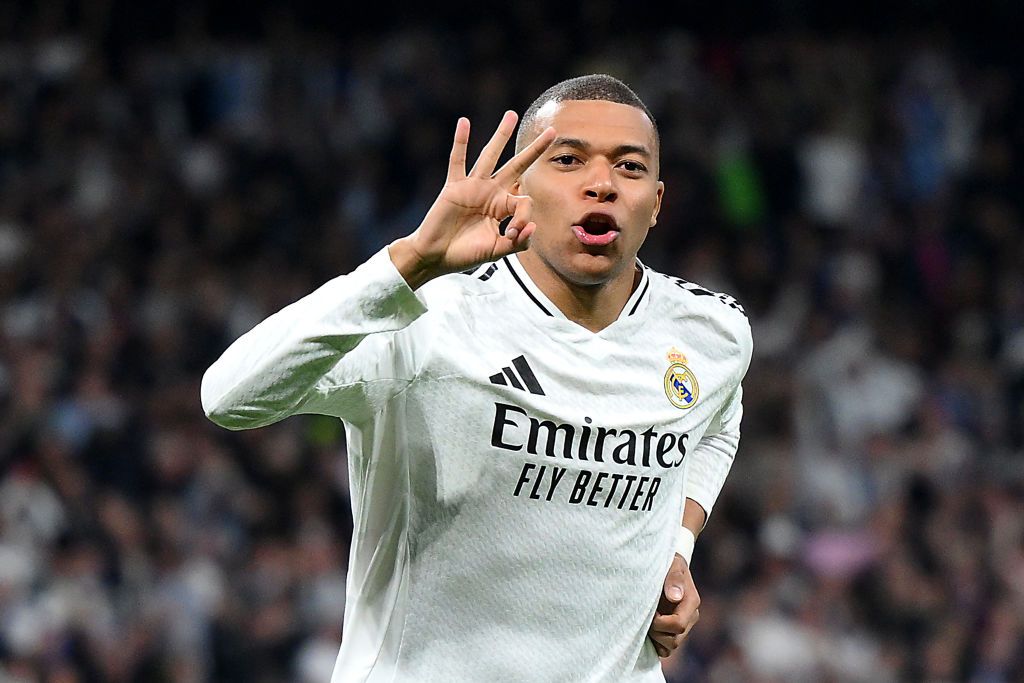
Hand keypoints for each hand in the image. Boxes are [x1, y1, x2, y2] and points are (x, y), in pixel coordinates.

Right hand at [389, 111, 555, 288]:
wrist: (436, 257)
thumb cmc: (465, 255)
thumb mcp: (497, 251)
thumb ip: (518, 242)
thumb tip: (533, 226)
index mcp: (503, 207)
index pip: (524, 201)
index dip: (524, 217)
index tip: (512, 234)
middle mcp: (491, 192)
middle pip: (517, 166)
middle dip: (535, 150)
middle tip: (553, 131)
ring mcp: (473, 187)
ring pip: (490, 156)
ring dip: (501, 135)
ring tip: (511, 115)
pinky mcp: (454, 187)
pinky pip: (457, 161)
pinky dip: (460, 142)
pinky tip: (464, 122)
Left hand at [648, 553, 699, 657]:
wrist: (665, 567)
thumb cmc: (667, 562)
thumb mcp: (672, 563)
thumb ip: (673, 577)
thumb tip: (674, 596)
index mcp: (691, 602)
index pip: (678, 625)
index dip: (659, 623)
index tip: (649, 611)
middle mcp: (690, 617)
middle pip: (674, 640)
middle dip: (656, 631)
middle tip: (644, 615)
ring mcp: (684, 627)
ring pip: (670, 647)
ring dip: (655, 637)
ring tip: (645, 620)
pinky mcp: (674, 633)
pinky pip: (665, 650)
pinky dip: (655, 644)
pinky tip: (646, 628)